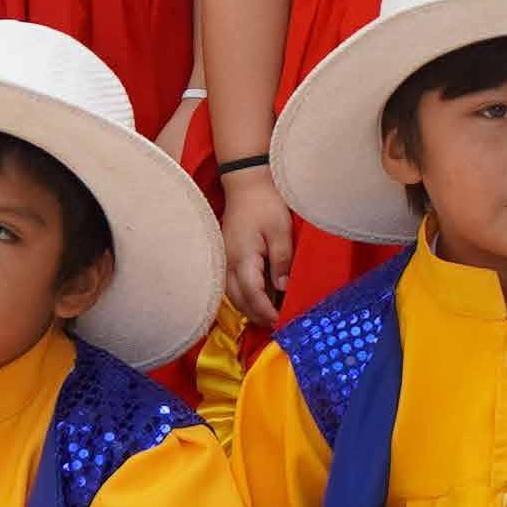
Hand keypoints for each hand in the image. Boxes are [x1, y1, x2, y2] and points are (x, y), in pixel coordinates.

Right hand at [221, 161, 295, 327]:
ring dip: (249, 307)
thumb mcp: (281, 231)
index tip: (280, 322)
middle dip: (257, 315)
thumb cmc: (266, 203)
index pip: (253, 294)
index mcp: (243, 258)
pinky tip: (258, 297)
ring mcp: (224, 259)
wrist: (246, 182)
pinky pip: (232, 284)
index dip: (266, 311)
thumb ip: (281, 260)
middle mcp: (228, 262)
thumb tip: (282, 288)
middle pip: (239, 300)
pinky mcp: (226, 255)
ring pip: (233, 295)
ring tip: (269, 315)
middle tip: (277, 324)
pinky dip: (244, 295)